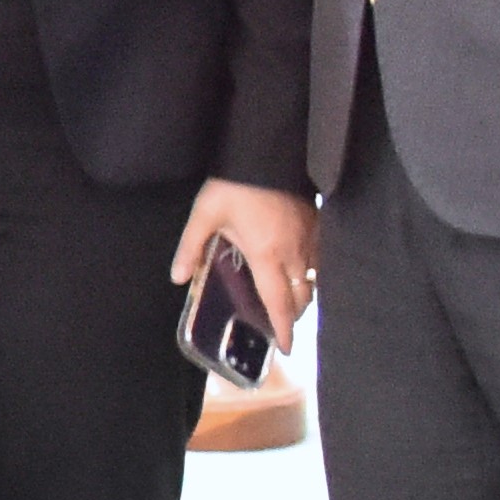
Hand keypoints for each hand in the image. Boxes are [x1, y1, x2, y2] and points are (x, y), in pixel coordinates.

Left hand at [178, 177, 320, 350]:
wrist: (266, 150)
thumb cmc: (234, 185)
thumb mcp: (204, 216)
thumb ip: (191, 249)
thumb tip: (179, 279)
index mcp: (267, 256)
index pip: (279, 303)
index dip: (283, 328)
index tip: (287, 348)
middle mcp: (294, 252)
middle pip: (302, 296)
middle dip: (293, 313)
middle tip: (282, 322)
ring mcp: (310, 237)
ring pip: (314, 277)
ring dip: (304, 293)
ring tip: (290, 299)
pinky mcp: (317, 222)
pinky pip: (320, 257)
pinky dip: (313, 271)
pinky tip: (301, 268)